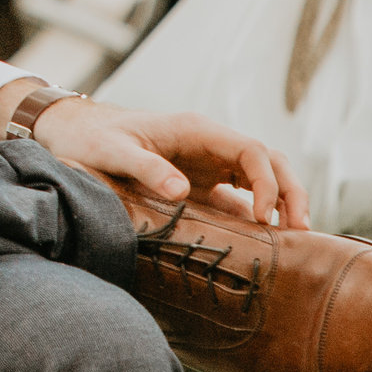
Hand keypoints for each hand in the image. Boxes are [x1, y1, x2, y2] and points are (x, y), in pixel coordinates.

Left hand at [29, 98, 310, 229]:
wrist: (71, 132)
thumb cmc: (90, 136)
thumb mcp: (113, 150)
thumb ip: (146, 168)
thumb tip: (182, 191)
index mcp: (196, 130)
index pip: (251, 150)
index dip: (267, 182)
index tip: (263, 216)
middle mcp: (209, 144)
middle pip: (268, 162)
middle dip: (289, 192)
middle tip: (300, 231)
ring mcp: (207, 162)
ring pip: (260, 179)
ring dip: (280, 203)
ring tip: (293, 238)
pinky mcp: (199, 181)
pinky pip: (237, 197)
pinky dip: (256, 215)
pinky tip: (264, 242)